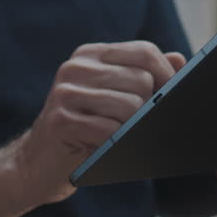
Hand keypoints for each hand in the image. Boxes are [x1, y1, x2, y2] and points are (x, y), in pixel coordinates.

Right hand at [0, 41, 186, 216]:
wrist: (37, 164)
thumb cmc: (84, 132)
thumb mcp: (114, 100)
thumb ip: (145, 78)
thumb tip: (180, 60)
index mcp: (91, 55)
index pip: (144, 52)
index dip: (168, 76)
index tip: (173, 98)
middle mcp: (76, 67)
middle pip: (142, 80)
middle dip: (149, 109)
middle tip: (138, 127)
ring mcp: (65, 92)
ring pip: (130, 106)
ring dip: (134, 130)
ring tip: (120, 139)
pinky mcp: (60, 120)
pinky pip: (110, 131)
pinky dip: (118, 145)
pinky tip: (106, 150)